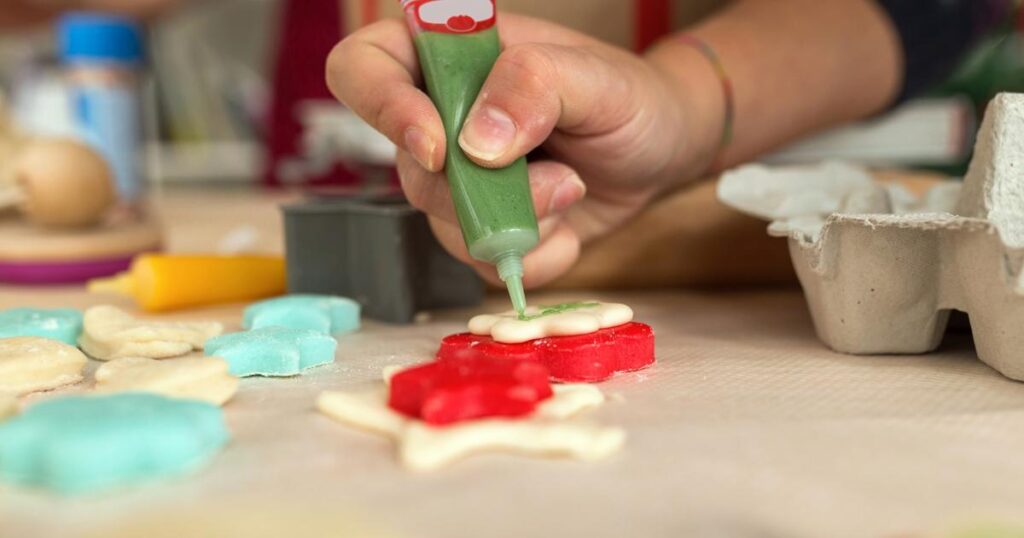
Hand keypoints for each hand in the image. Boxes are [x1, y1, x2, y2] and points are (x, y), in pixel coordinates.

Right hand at [327, 14, 718, 286]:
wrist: (661, 151)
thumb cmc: (627, 97)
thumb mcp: (594, 78)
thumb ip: (534, 87)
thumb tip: (476, 144)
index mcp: (449, 56)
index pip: (363, 69)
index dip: (383, 109)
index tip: (441, 147)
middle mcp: (440, 118)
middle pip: (409, 170)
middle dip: (483, 193)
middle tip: (559, 181)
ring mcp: (460, 180)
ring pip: (443, 226)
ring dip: (517, 225)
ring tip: (573, 191)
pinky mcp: (486, 229)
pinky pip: (483, 264)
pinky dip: (533, 257)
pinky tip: (569, 228)